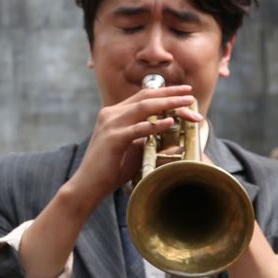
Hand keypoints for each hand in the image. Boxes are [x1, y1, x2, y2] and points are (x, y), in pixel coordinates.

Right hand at [64, 83, 201, 215]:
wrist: (88, 184)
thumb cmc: (111, 169)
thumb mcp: (133, 151)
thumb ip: (149, 141)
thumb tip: (176, 143)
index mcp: (114, 114)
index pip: (142, 97)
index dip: (164, 93)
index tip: (183, 93)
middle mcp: (111, 114)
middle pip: (145, 97)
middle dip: (170, 94)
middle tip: (189, 93)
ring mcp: (110, 125)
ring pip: (144, 107)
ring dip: (168, 104)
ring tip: (186, 103)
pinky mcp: (113, 139)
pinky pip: (138, 129)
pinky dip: (155, 125)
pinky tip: (170, 123)